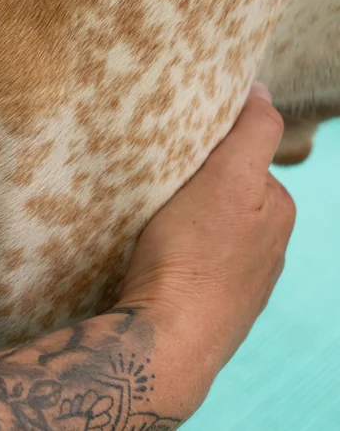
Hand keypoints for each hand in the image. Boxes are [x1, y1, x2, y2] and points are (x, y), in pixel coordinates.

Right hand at [117, 84, 295, 378]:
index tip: (181, 143)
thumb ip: (253, 131)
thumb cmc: (193, 255)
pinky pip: (197, 260)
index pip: (247, 153)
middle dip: (200, 180)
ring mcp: (242, 280)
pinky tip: (158, 253)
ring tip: (153, 217)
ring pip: (212, 226)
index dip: (213, 141)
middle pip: (230, 190)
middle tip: (161, 177)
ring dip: (187, 216)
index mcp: (277, 209)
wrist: (166, 340)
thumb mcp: (229, 178)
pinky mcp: (213, 306)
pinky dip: (181, 249)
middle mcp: (270, 246)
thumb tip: (263, 91)